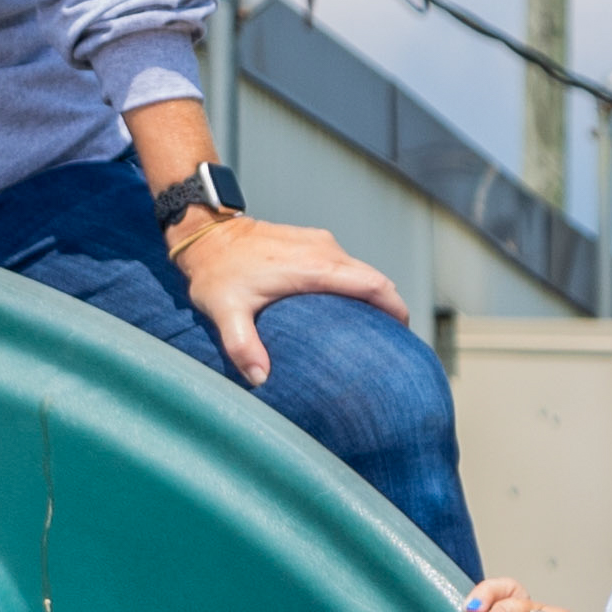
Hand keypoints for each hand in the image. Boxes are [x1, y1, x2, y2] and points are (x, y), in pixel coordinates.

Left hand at [171, 207, 412, 392]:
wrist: (206, 232)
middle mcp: (325, 250)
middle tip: (393, 340)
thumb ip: (242, 345)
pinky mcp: (313, 242)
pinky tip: (347, 309)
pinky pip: (346, 265)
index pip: (373, 284)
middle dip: (389, 307)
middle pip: (374, 278)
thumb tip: (260, 379)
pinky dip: (355, 285)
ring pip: (361, 271)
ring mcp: (320, 243)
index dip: (395, 308)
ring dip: (372, 295)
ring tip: (372, 329)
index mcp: (315, 267)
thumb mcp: (225, 311)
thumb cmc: (216, 271)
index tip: (405, 332)